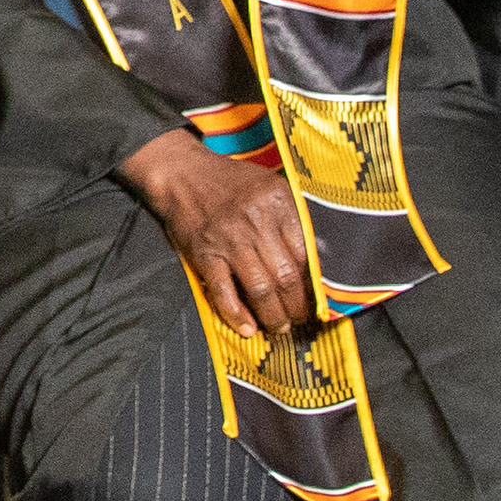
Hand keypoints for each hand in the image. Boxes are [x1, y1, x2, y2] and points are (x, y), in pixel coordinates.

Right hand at [120, 128, 313, 342]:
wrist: (181, 173)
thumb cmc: (229, 182)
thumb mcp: (269, 186)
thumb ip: (293, 216)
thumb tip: (320, 254)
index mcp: (277, 202)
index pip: (306, 253)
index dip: (314, 283)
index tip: (318, 299)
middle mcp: (255, 221)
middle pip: (286, 276)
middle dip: (297, 307)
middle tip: (301, 319)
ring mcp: (228, 240)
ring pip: (261, 289)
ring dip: (273, 316)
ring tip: (279, 327)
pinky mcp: (204, 254)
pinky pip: (224, 292)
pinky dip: (236, 315)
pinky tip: (247, 328)